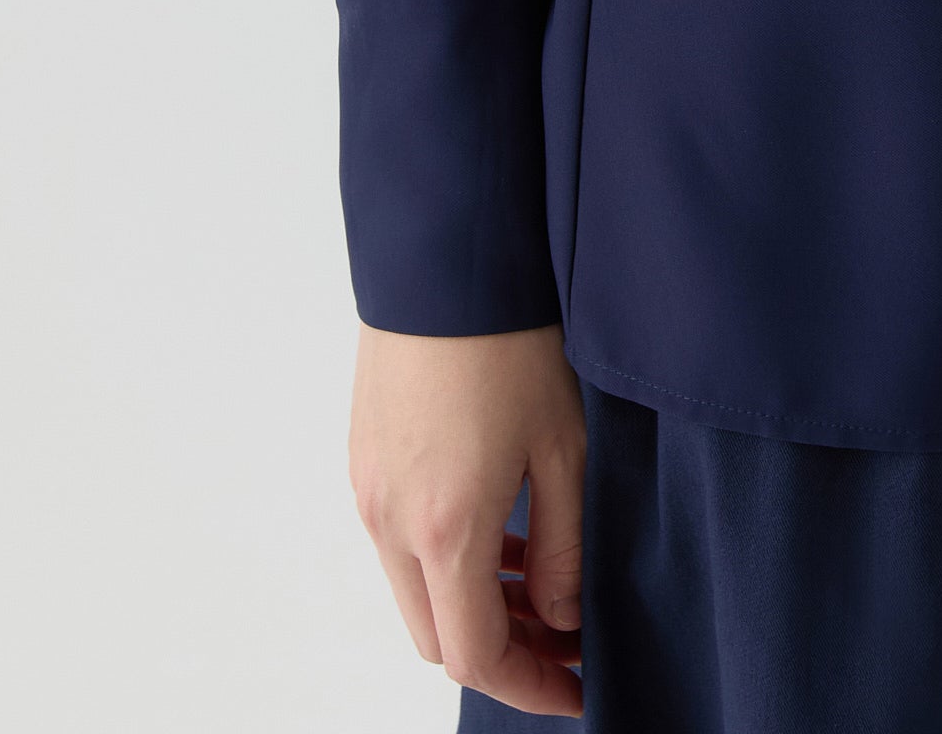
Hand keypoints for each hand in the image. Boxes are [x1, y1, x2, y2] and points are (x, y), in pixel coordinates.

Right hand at [348, 321, 587, 714]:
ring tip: (541, 578)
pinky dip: (446, 559)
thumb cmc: (511, 339)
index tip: (578, 687)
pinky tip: (501, 524)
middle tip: (567, 634)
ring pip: (416, 593)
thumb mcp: (563, 444)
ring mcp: (368, 492)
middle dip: (505, 650)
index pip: (477, 657)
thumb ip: (564, 546)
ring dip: (473, 604)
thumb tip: (562, 617)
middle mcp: (391, 523)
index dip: (531, 687)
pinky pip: (399, 544)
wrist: (444, 255)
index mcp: (445, 529)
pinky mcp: (363, 460)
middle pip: (439, 638)